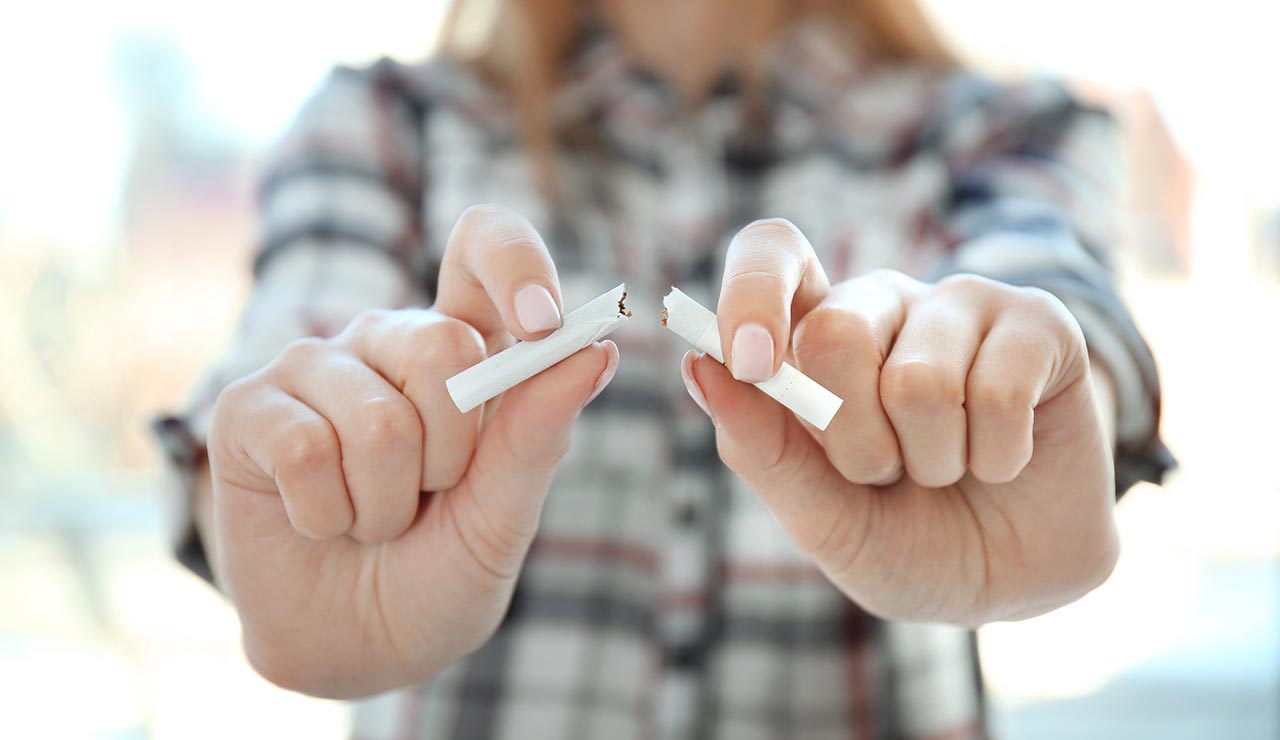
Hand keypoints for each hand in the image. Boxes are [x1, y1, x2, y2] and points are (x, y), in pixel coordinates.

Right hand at [208, 205, 618, 697]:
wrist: (358, 648)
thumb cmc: (441, 571)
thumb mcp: (504, 514)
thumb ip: (538, 432)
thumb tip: (595, 348)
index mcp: (463, 346)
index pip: (484, 245)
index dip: (514, 263)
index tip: (542, 323)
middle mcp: (389, 341)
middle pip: (443, 345)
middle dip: (453, 455)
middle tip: (431, 496)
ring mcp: (313, 368)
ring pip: (377, 419)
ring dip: (386, 505)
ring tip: (373, 520)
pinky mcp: (247, 408)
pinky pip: (305, 447)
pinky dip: (326, 514)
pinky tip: (319, 521)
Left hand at [684, 219, 1117, 626]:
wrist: (1013, 581)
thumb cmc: (904, 539)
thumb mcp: (822, 517)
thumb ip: (762, 449)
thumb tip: (699, 366)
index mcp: (812, 333)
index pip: (770, 251)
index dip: (752, 292)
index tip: (750, 364)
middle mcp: (881, 303)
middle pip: (834, 332)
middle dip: (854, 442)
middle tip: (882, 474)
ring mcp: (961, 304)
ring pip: (919, 381)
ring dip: (932, 462)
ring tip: (946, 469)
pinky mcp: (1038, 323)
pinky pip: (998, 392)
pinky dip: (996, 457)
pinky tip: (1002, 458)